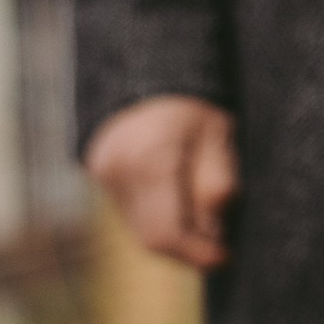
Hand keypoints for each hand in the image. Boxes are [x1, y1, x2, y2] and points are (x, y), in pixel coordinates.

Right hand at [86, 93, 239, 270]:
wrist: (148, 65)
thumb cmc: (193, 98)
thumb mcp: (217, 133)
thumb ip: (217, 184)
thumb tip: (215, 235)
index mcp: (151, 158)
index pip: (167, 233)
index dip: (197, 254)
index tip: (224, 258)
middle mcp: (120, 172)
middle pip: (152, 238)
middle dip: (187, 248)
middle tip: (217, 244)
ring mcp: (104, 175)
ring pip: (141, 229)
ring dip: (175, 233)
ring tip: (202, 217)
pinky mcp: (99, 175)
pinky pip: (133, 213)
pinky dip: (159, 217)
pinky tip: (178, 199)